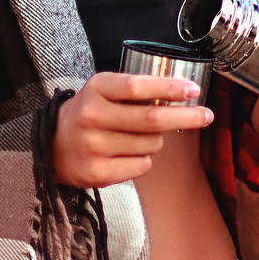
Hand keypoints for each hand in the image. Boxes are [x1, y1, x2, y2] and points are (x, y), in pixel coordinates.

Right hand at [53, 71, 213, 188]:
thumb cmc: (90, 113)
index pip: (138, 87)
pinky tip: (125, 154)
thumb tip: (182, 95)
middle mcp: (93, 116)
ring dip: (156, 141)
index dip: (169, 88)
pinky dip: (143, 159)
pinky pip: (143, 165)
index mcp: (96, 89)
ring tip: (136, 137)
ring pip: (152, 144)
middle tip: (206, 115)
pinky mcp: (98, 172)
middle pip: (152, 119)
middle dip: (186, 117)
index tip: (193, 90)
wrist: (52, 146)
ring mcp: (94, 146)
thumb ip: (136, 91)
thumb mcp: (104, 91)